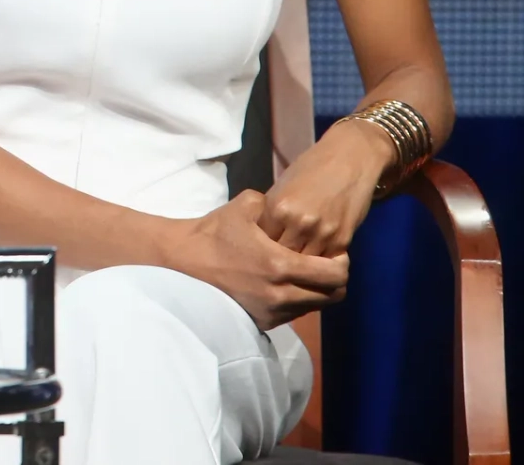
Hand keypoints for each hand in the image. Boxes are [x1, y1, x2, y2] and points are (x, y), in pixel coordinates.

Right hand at [161, 191, 350, 330]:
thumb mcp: (242, 207)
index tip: (336, 253)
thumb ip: (270, 202)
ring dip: (317, 291)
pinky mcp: (261, 321)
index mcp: (280, 265)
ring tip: (305, 274)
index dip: (342, 264)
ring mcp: (271, 311)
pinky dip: (298, 300)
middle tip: (326, 265)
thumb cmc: (212, 234)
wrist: (180, 264)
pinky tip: (285, 284)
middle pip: (332, 296)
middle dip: (335, 280)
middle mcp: (280, 294)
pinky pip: (294, 314)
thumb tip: (284, 202)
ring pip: (315, 307)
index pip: (334, 275)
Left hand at [257, 117, 391, 256]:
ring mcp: (322, 234)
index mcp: (278, 208)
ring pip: (304, 263)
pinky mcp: (342, 240)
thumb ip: (273, 211)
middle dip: (279, 257)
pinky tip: (315, 258)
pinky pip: (325, 260)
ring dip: (300, 263)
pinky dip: (319, 261)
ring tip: (296, 261)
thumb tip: (262, 234)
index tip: (262, 246)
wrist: (350, 159)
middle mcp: (299, 223)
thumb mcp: (282, 185)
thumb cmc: (311, 167)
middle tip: (278, 258)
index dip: (261, 244)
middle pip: (281, 255)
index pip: (262, 240)